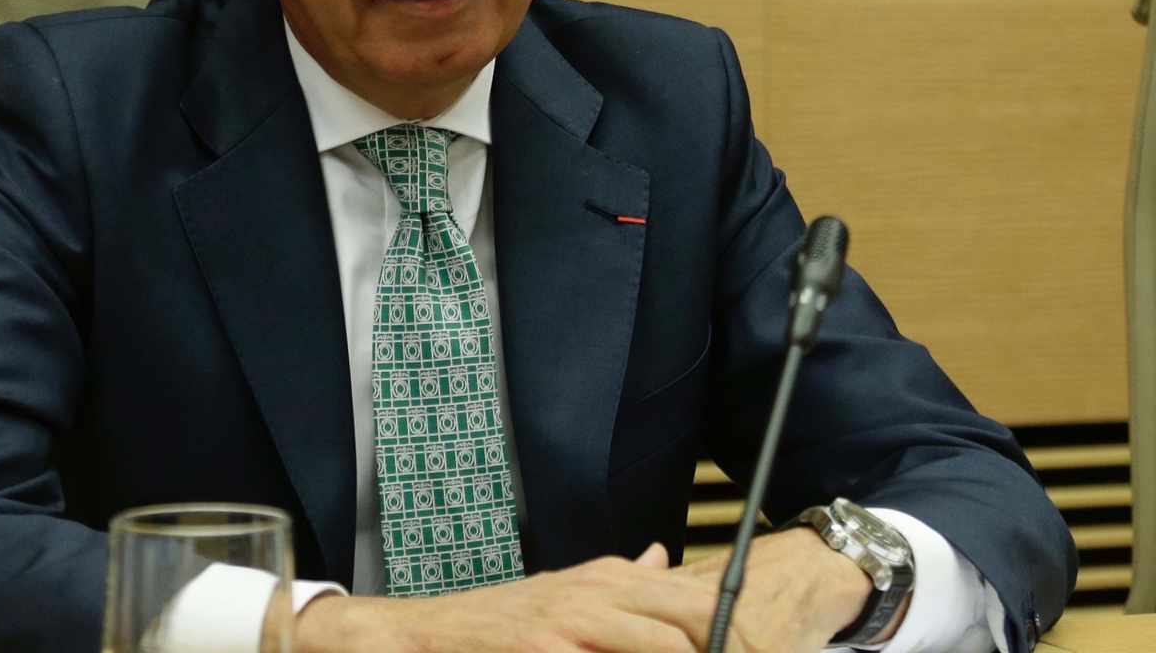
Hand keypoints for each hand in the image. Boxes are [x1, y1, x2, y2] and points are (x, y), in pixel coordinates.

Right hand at [291, 530, 878, 652]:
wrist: (427, 633)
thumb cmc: (503, 622)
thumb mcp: (571, 591)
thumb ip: (625, 580)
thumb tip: (664, 557)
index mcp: (615, 580)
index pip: (702, 599)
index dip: (742, 628)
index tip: (773, 645)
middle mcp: (603, 592)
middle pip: (697, 615)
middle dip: (733, 641)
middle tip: (768, 650)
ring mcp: (576, 619)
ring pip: (666, 640)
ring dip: (697, 650)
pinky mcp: (546, 644)